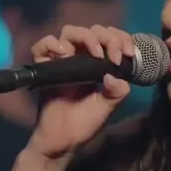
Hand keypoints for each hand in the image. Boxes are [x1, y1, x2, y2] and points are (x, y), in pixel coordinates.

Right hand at [28, 24, 134, 158]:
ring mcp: (61, 61)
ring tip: (95, 54)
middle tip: (115, 56)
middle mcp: (80, 57)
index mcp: (98, 64)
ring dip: (86, 37)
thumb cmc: (84, 123)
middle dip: (108, 38)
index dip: (121, 39)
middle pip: (93, 30)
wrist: (63, 140)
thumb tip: (115, 76)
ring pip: (70, 32)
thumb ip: (117, 91)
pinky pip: (42, 46)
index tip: (128, 54)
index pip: (109, 38)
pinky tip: (63, 53)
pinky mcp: (44, 67)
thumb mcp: (107, 106)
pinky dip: (51, 44)